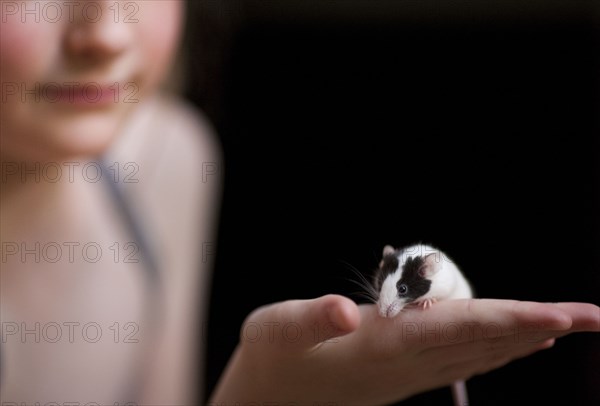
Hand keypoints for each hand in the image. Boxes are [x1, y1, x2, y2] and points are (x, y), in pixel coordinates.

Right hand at [208, 295, 598, 405]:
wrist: (265, 396)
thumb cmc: (270, 356)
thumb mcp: (275, 327)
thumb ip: (311, 318)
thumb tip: (342, 311)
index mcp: (382, 345)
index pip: (459, 330)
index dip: (511, 319)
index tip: (561, 316)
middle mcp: (404, 363)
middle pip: (482, 343)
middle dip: (537, 327)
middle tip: (591, 316)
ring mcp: (405, 374)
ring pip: (477, 356)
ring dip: (522, 339)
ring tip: (563, 327)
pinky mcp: (400, 376)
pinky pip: (460, 363)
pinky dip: (493, 351)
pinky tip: (511, 346)